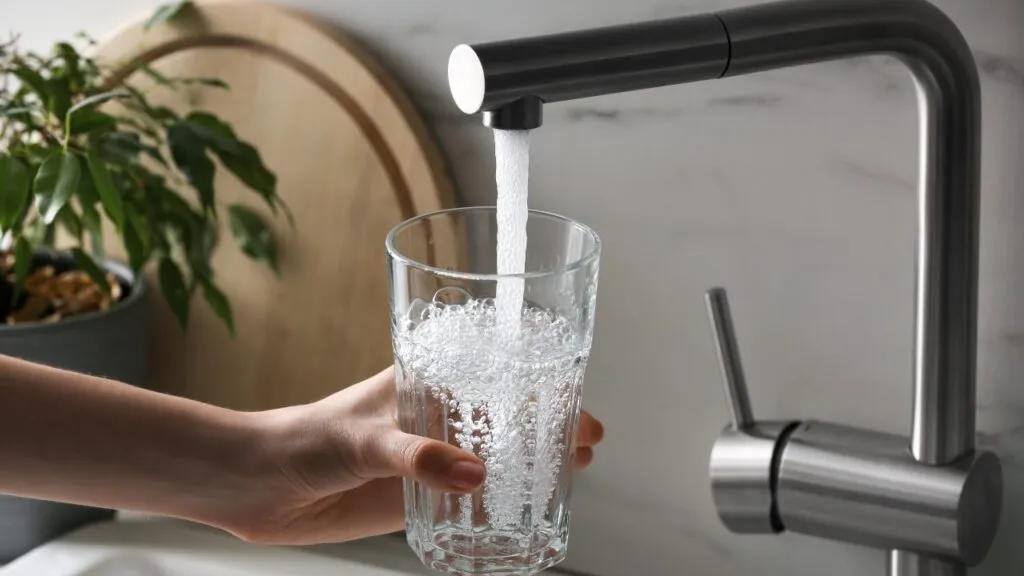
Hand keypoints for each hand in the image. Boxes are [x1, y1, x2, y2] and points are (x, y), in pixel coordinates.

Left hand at [203, 366, 604, 544]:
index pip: (494, 371)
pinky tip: (523, 511)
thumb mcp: (365, 438)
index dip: (539, 380)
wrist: (262, 484)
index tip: (575, 395)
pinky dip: (499, 503)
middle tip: (587, 441)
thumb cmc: (305, 437)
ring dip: (531, 463)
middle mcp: (435, 417)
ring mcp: (430, 458)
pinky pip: (469, 500)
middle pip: (506, 414)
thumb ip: (417, 456)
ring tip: (571, 473)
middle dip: (549, 424)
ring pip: (494, 455)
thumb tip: (475, 477)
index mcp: (425, 381)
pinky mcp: (418, 496)